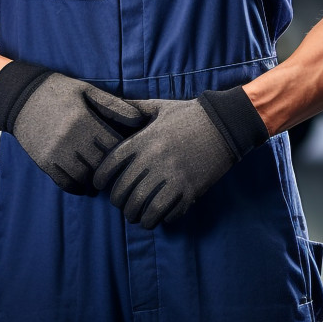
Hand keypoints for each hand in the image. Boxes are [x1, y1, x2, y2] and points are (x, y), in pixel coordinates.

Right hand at [0, 61, 146, 193]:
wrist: (22, 96)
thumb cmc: (60, 92)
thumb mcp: (87, 91)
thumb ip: (114, 105)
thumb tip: (141, 119)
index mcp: (84, 120)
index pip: (113, 146)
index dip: (124, 150)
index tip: (128, 150)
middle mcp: (70, 139)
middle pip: (101, 164)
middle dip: (110, 166)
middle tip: (118, 166)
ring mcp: (55, 153)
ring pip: (84, 177)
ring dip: (94, 177)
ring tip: (100, 172)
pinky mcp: (44, 162)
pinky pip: (66, 183)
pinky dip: (77, 185)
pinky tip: (82, 178)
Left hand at [93, 87, 268, 229]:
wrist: (222, 124)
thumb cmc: (187, 114)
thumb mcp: (158, 106)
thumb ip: (134, 107)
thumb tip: (112, 102)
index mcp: (143, 140)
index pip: (111, 165)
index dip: (101, 178)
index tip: (99, 185)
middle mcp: (154, 160)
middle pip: (125, 192)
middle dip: (119, 203)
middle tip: (122, 205)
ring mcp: (172, 177)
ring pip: (144, 208)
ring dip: (138, 216)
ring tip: (137, 217)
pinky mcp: (190, 190)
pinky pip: (168, 213)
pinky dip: (160, 219)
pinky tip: (159, 216)